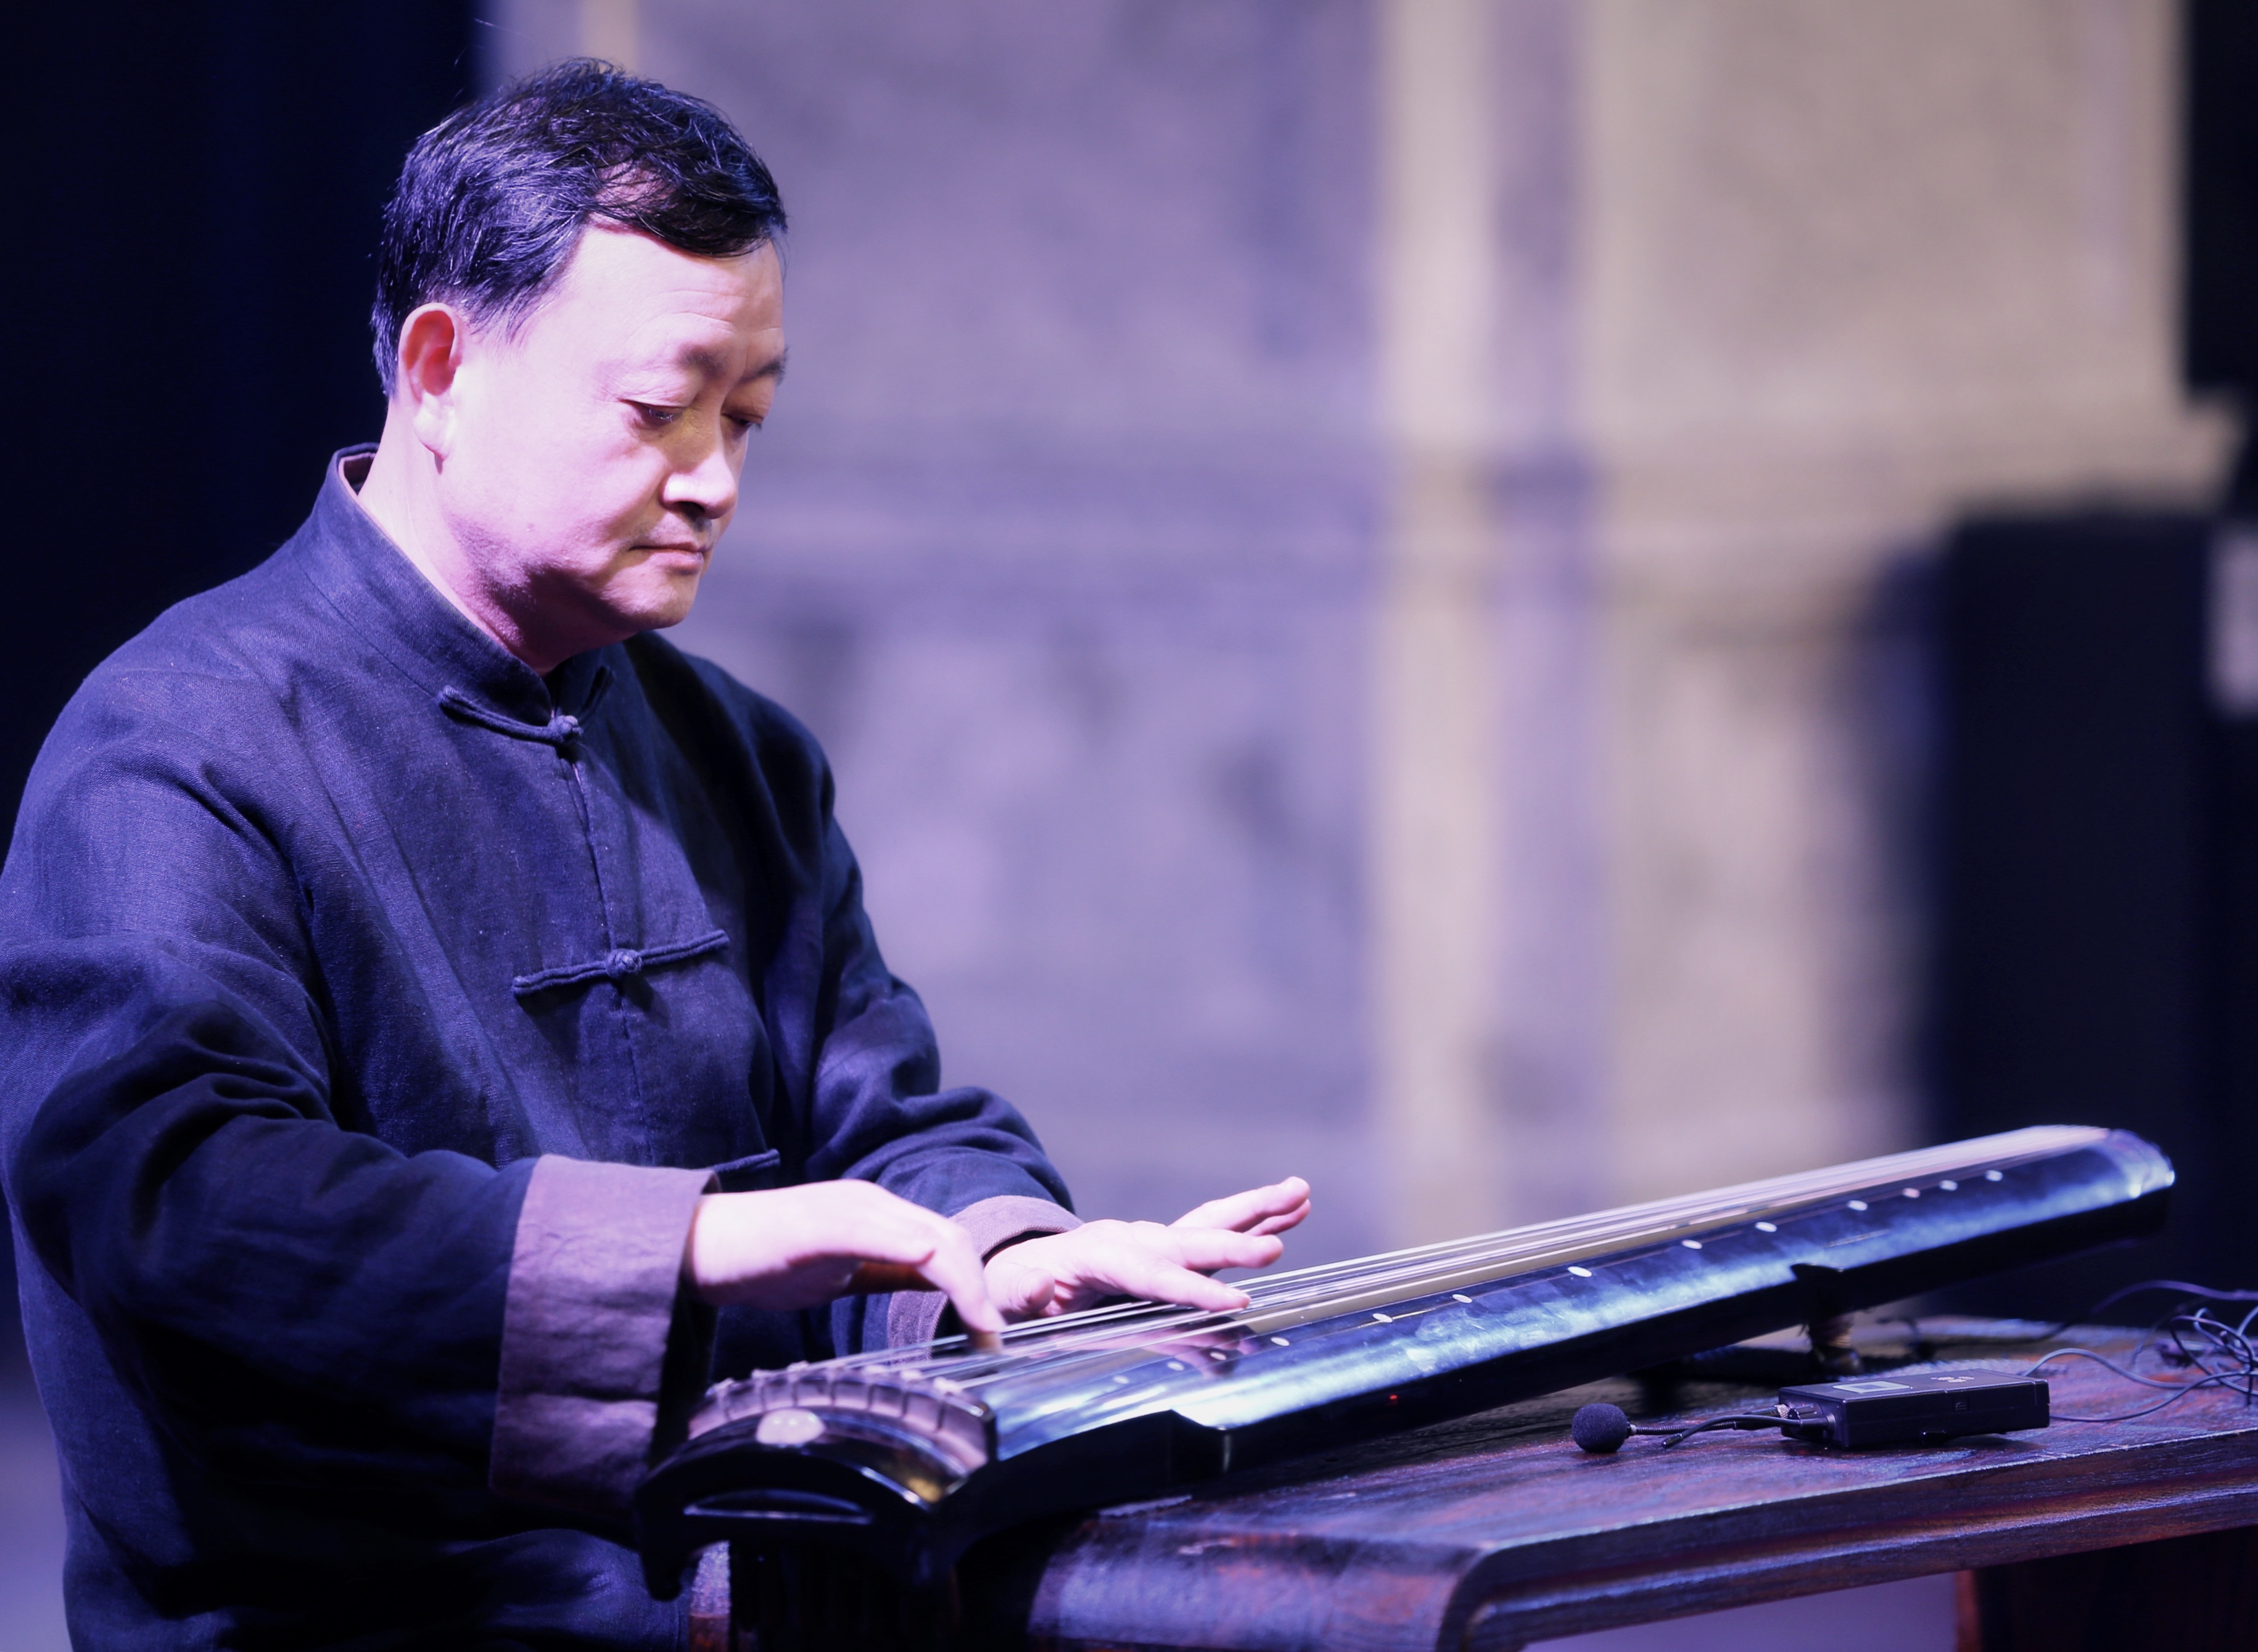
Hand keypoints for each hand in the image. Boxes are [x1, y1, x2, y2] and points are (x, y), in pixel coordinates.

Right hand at [683, 1181, 1002, 1342]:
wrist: (701, 1247)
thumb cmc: (764, 1261)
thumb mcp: (842, 1270)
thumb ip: (888, 1272)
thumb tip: (935, 1289)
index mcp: (879, 1214)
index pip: (947, 1242)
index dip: (978, 1283)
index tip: (990, 1330)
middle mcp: (872, 1203)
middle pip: (949, 1237)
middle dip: (982, 1288)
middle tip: (994, 1336)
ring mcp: (848, 1209)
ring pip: (929, 1237)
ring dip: (965, 1283)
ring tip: (980, 1327)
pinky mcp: (821, 1223)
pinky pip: (881, 1235)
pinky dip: (918, 1256)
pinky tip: (936, 1277)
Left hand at [986, 1175, 1311, 1319]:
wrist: (1019, 1267)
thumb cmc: (1016, 1290)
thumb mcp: (1010, 1296)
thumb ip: (1026, 1293)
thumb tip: (1038, 1286)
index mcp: (1097, 1256)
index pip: (1152, 1276)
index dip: (1192, 1289)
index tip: (1234, 1303)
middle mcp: (1132, 1239)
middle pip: (1189, 1241)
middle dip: (1233, 1246)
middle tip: (1275, 1250)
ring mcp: (1152, 1239)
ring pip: (1211, 1223)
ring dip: (1258, 1210)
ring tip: (1301, 1193)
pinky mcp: (1167, 1247)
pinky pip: (1215, 1230)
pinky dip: (1255, 1219)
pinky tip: (1294, 1210)